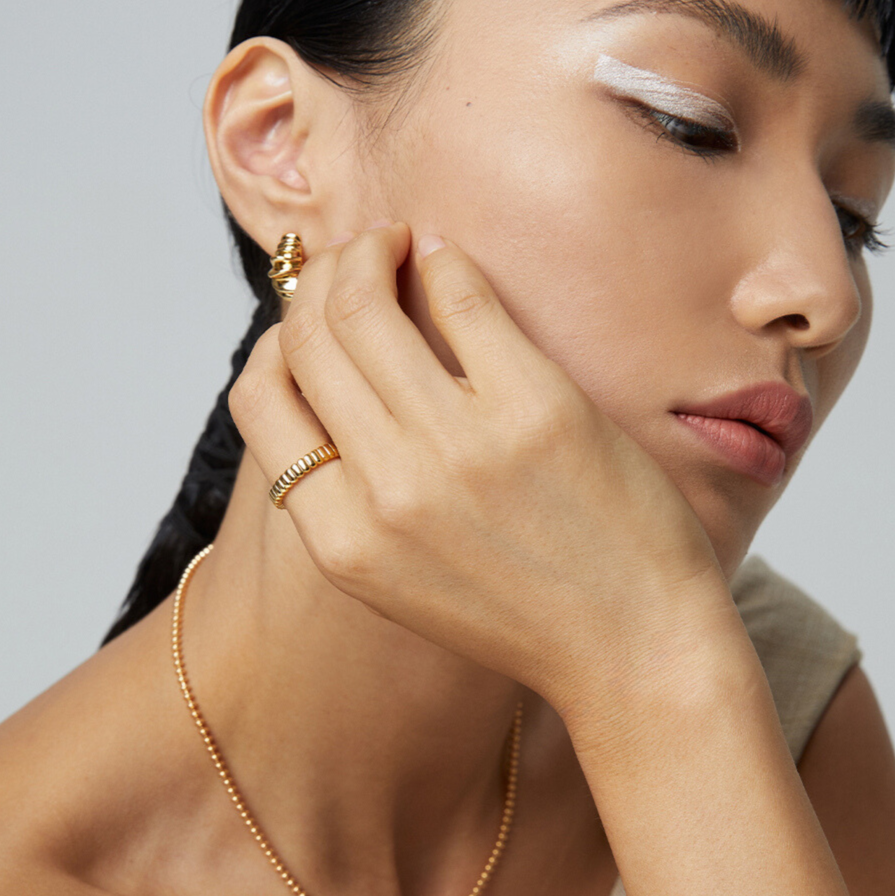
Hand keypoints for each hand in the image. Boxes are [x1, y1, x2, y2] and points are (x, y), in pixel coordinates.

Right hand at [230, 221, 729, 715]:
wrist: (634, 651)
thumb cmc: (523, 612)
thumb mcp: (400, 581)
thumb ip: (350, 498)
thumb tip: (325, 381)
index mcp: (341, 539)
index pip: (260, 399)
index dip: (276, 338)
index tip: (310, 316)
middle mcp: (386, 490)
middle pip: (307, 337)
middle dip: (319, 277)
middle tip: (354, 257)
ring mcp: (458, 446)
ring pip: (365, 304)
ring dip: (371, 252)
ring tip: (395, 244)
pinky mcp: (535, 407)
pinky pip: (461, 296)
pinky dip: (444, 262)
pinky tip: (448, 260)